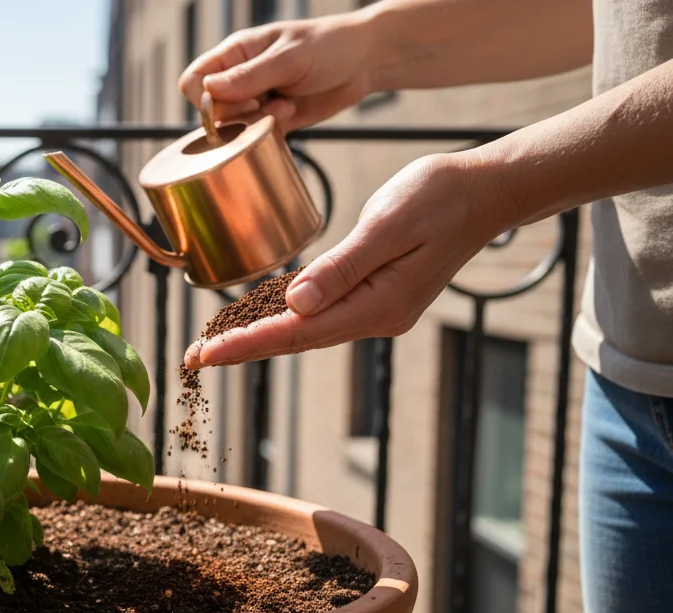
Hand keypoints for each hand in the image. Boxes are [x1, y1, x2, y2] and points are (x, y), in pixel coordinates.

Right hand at [180, 13, 377, 133]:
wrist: (365, 61)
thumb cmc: (328, 45)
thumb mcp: (289, 57)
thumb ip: (249, 75)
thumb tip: (208, 90)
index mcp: (234, 54)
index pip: (193, 81)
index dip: (206, 99)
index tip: (243, 100)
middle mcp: (238, 78)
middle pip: (210, 111)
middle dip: (237, 115)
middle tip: (267, 105)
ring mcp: (254, 101)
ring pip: (231, 129)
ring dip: (255, 126)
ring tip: (286, 109)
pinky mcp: (271, 121)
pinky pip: (254, 139)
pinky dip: (268, 135)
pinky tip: (291, 115)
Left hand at [183, 153, 518, 368]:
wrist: (483, 191)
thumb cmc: (439, 197)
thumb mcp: (387, 224)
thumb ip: (341, 267)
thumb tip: (295, 304)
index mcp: (378, 305)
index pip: (297, 332)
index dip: (246, 344)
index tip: (205, 355)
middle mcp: (375, 316)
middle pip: (295, 338)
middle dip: (242, 347)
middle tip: (191, 358)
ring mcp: (375, 309)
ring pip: (304, 328)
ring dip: (258, 336)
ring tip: (212, 344)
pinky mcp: (373, 295)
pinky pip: (319, 312)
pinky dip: (282, 317)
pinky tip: (254, 318)